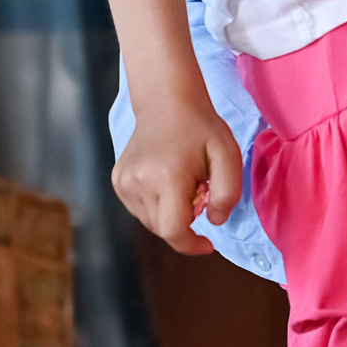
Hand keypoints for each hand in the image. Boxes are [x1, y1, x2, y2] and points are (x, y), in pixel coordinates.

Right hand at [113, 93, 242, 255]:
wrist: (167, 101)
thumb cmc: (201, 128)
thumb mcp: (228, 155)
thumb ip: (227, 193)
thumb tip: (214, 221)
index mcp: (166, 177)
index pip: (173, 230)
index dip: (191, 244)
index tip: (208, 244)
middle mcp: (138, 182)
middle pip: (163, 228)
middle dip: (185, 221)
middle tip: (200, 191)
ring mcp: (123, 182)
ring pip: (150, 221)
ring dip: (170, 213)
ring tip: (183, 181)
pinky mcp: (117, 180)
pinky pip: (140, 209)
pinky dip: (157, 204)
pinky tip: (167, 179)